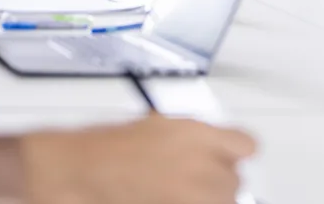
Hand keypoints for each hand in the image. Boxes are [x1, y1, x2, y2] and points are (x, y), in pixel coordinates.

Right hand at [24, 117, 256, 203]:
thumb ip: (192, 140)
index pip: (246, 146)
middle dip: (218, 183)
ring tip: (181, 193)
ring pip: (222, 201)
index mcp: (197, 134)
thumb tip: (207, 150)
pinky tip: (168, 197)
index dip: (236, 154)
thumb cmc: (107, 146)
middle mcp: (200, 165)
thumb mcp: (158, 127)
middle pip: (235, 181)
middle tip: (197, 182)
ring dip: (208, 199)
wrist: (76, 170)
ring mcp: (191, 194)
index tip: (231, 159)